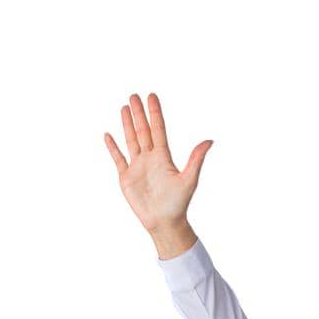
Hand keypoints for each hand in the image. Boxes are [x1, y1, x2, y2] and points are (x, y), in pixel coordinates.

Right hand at [104, 93, 212, 231]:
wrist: (164, 223)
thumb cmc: (179, 204)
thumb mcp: (189, 179)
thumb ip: (196, 159)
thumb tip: (210, 140)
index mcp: (164, 157)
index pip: (158, 129)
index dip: (155, 113)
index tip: (151, 96)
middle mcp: (150, 159)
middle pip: (143, 131)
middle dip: (139, 113)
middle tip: (134, 95)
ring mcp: (137, 167)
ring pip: (131, 140)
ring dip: (127, 124)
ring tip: (124, 107)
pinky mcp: (126, 178)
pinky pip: (118, 159)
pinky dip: (112, 147)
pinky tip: (108, 135)